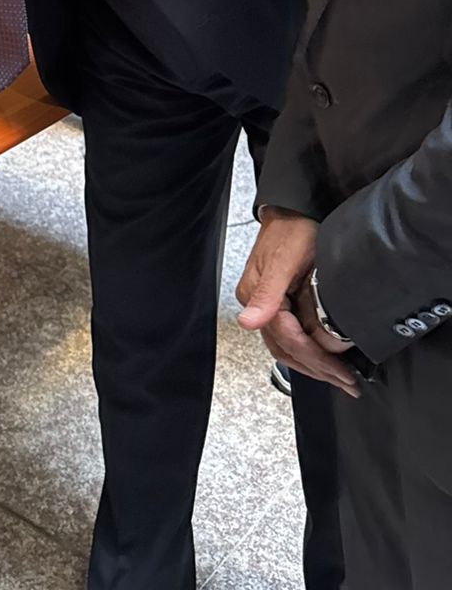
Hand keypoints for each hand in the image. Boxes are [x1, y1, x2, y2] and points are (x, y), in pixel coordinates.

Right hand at [236, 211, 358, 396]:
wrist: (292, 210)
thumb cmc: (291, 230)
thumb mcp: (284, 260)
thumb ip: (268, 293)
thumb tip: (247, 322)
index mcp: (255, 296)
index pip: (286, 339)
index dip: (315, 359)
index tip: (341, 373)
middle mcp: (256, 305)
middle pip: (285, 349)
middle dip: (317, 369)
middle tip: (347, 383)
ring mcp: (265, 306)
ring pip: (286, 348)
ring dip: (313, 366)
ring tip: (340, 378)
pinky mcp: (276, 304)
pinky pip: (290, 336)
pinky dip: (308, 352)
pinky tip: (325, 359)